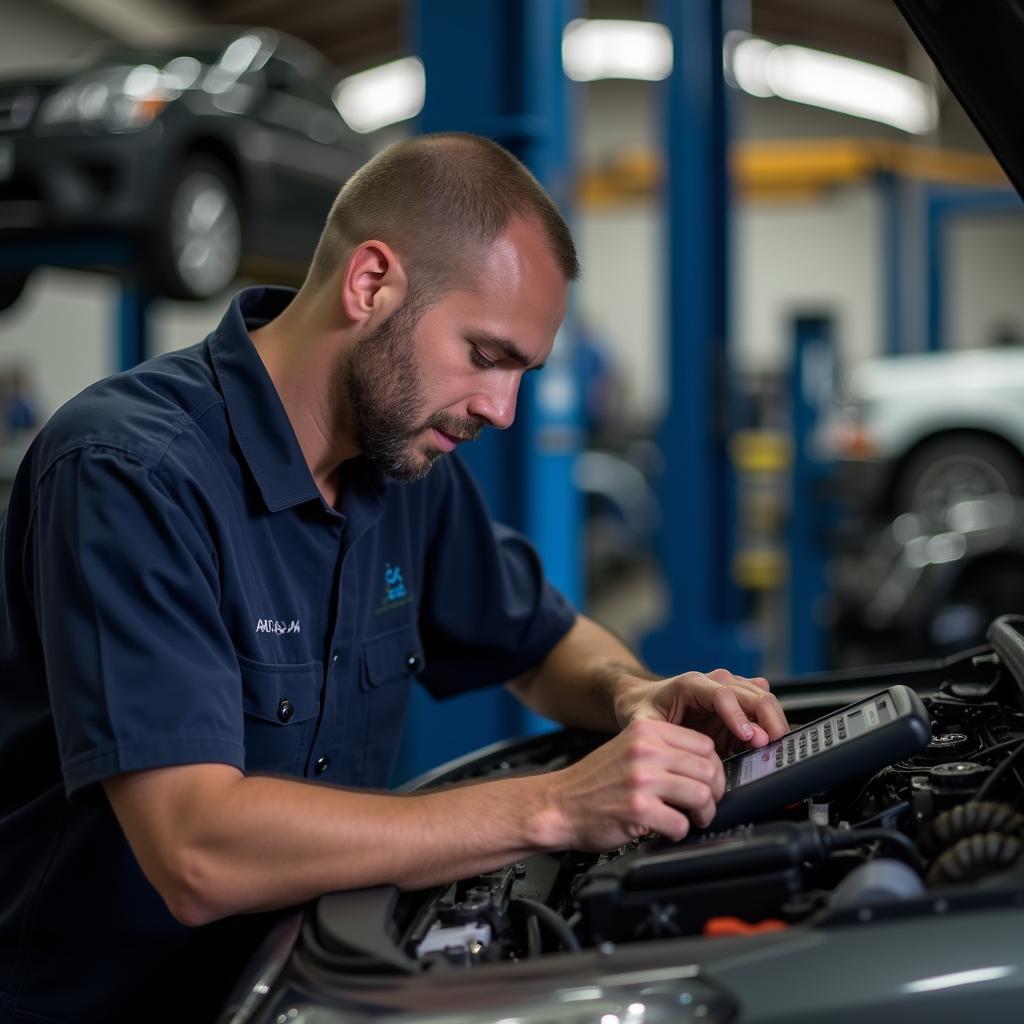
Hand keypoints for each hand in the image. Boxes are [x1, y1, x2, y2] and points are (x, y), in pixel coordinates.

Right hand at [539, 719, 724, 849]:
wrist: (557, 804)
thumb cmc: (594, 782)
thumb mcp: (627, 748)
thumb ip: (663, 749)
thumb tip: (706, 765)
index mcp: (645, 730)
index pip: (704, 744)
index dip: (713, 766)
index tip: (708, 780)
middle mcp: (645, 750)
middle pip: (708, 770)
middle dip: (714, 793)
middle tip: (704, 805)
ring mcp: (642, 780)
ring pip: (701, 796)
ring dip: (703, 814)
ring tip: (691, 819)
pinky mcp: (638, 810)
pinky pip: (681, 824)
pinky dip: (678, 832)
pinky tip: (666, 829)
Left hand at [614, 668, 788, 754]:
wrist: (643, 699)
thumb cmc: (642, 708)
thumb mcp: (641, 722)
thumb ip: (654, 735)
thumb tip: (671, 755)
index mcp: (692, 685)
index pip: (724, 695)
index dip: (739, 716)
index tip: (750, 738)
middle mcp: (715, 682)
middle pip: (754, 693)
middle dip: (767, 720)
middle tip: (770, 746)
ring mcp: (729, 692)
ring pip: (764, 699)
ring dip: (772, 723)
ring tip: (769, 749)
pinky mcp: (737, 707)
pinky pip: (762, 711)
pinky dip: (768, 727)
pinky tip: (763, 747)